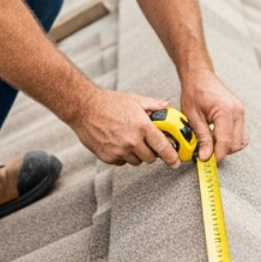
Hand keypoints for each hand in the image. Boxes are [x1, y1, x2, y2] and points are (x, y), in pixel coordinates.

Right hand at [69, 89, 183, 167]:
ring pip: (137, 161)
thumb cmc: (109, 103)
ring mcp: (119, 151)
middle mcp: (132, 141)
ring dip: (137, 154)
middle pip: (151, 158)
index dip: (172, 157)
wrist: (84, 108)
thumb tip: (167, 106)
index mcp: (142, 126)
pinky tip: (118, 142)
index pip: (163, 147)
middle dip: (152, 152)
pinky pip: (122, 161)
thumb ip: (153, 105)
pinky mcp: (108, 157)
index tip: (175, 162)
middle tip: (147, 143)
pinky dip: (123, 155)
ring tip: (130, 140)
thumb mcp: (135, 100)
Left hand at [179, 69, 246, 161]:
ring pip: (240, 142)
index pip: (225, 141)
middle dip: (220, 152)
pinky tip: (217, 137)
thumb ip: (202, 137)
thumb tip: (206, 157)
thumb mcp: (192, 116)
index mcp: (225, 110)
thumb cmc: (194, 91)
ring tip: (210, 143)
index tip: (204, 160)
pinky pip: (241, 135)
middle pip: (235, 144)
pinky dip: (231, 140)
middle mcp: (238, 112)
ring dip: (226, 147)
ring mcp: (241, 112)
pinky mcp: (240, 114)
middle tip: (204, 151)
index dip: (215, 155)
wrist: (199, 75)